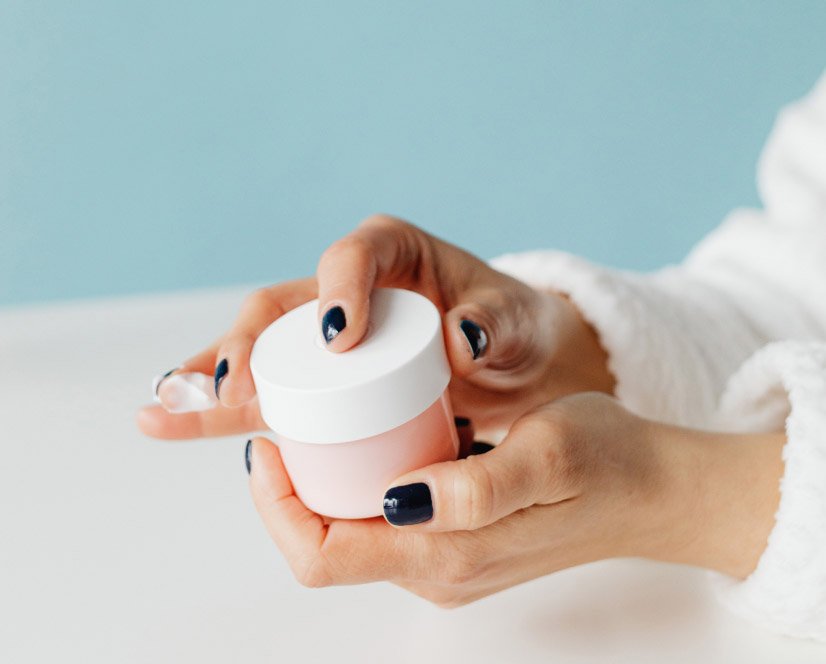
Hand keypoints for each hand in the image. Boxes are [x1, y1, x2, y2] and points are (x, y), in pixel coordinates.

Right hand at [138, 214, 613, 439]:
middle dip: (250, 346)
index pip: (353, 256)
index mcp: (393, 252)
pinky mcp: (318, 378)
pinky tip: (174, 419)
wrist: (509, 365)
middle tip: (240, 389)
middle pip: (280, 306)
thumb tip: (464, 337)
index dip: (336, 290)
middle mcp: (345, 288)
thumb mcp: (513, 323)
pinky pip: (264, 389)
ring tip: (161, 408)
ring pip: (255, 351)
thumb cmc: (510, 331)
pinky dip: (223, 405)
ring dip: (210, 380)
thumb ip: (495, 322)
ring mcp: (322, 334)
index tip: (337, 338)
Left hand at [246, 393, 783, 605]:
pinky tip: (372, 444)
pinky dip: (360, 490)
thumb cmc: (609, 461)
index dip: (277, 507)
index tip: (271, 446)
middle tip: (289, 427)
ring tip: (321, 428)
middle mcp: (437, 571)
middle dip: (290, 495)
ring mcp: (448, 565)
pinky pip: (384, 528)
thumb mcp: (549, 452)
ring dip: (322, 490)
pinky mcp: (460, 548)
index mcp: (447, 554)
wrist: (655, 490)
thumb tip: (400, 497)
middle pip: (326, 548)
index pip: (323, 556)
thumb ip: (477, 487)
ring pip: (352, 538)